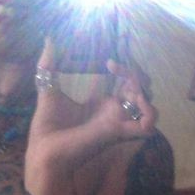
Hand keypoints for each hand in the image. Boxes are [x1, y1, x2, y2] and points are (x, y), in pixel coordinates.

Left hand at [25, 35, 157, 194]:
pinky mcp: (119, 131)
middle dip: (136, 72)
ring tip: (126, 80)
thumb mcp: (49, 90)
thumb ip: (48, 66)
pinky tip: (135, 97)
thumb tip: (48, 40)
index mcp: (99, 103)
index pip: (123, 80)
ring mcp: (118, 121)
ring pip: (147, 101)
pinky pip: (148, 124)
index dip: (124, 65)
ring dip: (142, 87)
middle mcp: (112, 111)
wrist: (44, 153)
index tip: (110, 57)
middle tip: (116, 64)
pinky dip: (150, 112)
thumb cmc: (47, 129)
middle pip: (139, 87)